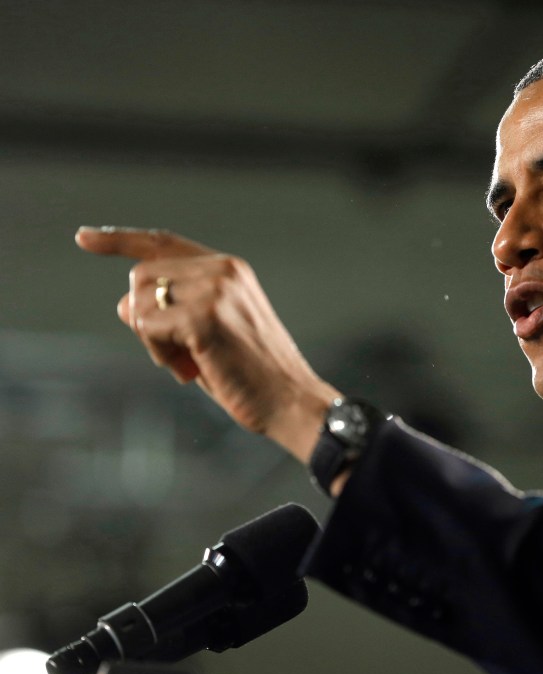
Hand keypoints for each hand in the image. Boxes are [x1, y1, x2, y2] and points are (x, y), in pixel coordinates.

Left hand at [76, 226, 338, 463]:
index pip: (163, 243)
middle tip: (177, 356)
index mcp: (229, 269)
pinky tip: (190, 370)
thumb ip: (171, 311)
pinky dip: (159, 354)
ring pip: (139, 301)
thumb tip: (124, 305)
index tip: (84, 238)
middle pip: (141, 277)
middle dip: (146, 320)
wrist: (291, 400)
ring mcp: (214, 290)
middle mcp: (222, 270)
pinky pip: (147, 326)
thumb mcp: (208, 333)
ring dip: (152, 341)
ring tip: (188, 364)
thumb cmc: (251, 374)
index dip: (120, 239)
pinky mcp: (204, 317)